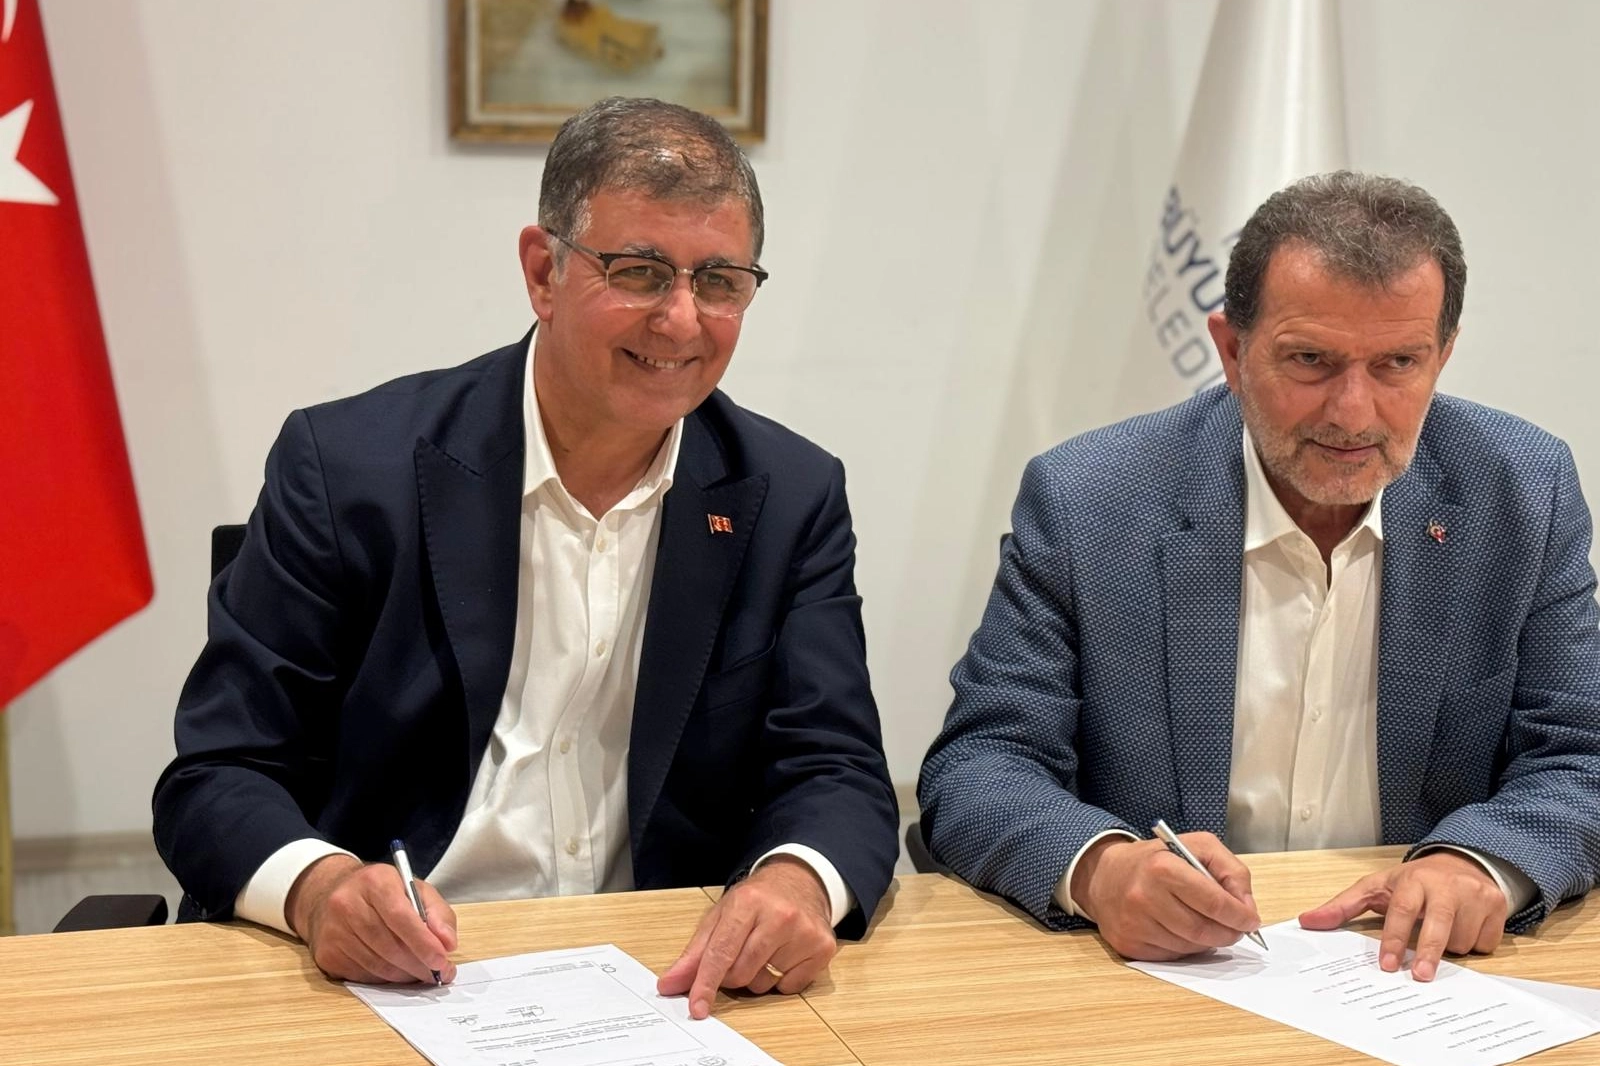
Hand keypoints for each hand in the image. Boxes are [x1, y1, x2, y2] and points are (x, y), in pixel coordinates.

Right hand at [286, 854, 458, 983]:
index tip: (442, 961)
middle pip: (388, 945)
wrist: (330, 894)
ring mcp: (332, 931)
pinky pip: (362, 976)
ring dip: (404, 976)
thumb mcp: (414, 889)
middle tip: (438, 975)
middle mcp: (347, 904)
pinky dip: (385, 980)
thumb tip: (448, 944)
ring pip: (376, 965)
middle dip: (418, 965)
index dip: (423, 942)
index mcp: (374, 881)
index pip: (400, 916)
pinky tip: (397, 972)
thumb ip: (438, 913)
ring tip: (421, 974)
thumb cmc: (381, 892)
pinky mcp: (326, 954)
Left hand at [656, 856, 836, 1018]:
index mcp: (748, 902)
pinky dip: (781, 980)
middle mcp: (780, 915)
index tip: (697, 1007)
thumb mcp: (721, 916)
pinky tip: (785, 954)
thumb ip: (694, 954)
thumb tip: (670, 984)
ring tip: (765, 949)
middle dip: (732, 974)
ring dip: (757, 976)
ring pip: (764, 984)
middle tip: (739, 952)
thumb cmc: (757, 900)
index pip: (721, 953)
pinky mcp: (823, 948)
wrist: (801, 881)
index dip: (705, 984)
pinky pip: (789, 988)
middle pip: (741, 974)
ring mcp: (804, 932)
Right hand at [1071, 832, 1261, 959]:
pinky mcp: (1128, 944)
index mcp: (1162, 868)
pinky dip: (1186, 948)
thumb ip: (1231, 870)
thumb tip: (1247, 907)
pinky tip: (1183, 931)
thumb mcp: (1197, 846)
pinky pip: (1171, 956)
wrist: (1105, 875)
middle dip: (1229, 933)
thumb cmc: (1156, 860)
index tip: (1251, 920)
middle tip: (1237, 929)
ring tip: (1208, 926)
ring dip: (1208, 941)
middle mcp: (1144, 896)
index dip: (1239, 915)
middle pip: (1203, 930)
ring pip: (1189, 947)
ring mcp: (1134, 924)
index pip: (1213, 902)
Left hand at [1298, 851, 1505, 980]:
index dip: (1395, 939)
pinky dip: (1474, 944)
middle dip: (1430, 953)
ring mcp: (1475, 893)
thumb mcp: (1375, 888)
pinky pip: (1486, 941)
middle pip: (1439, 925)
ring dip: (1450, 948)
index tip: (1389, 965)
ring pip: (1462, 938)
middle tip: (1421, 977)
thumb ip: (1342, 907)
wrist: (1459, 862)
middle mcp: (1446, 884)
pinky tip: (1464, 929)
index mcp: (1413, 879)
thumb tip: (1307, 922)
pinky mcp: (1497, 903)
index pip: (1402, 911)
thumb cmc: (1411, 882)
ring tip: (1440, 933)